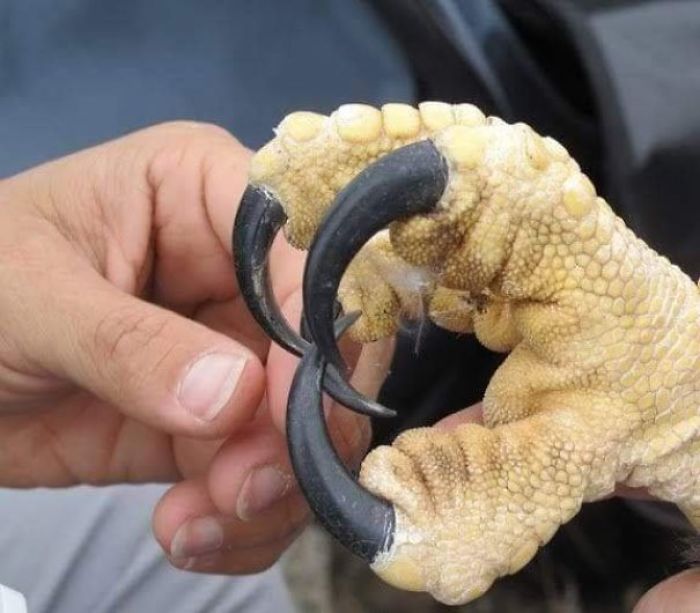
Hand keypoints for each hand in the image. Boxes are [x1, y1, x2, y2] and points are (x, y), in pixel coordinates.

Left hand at [0, 122, 387, 572]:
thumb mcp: (30, 299)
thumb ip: (129, 344)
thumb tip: (234, 395)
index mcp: (205, 196)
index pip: (303, 246)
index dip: (315, 324)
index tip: (285, 408)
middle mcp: (240, 274)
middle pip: (324, 348)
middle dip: (298, 428)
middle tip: (246, 488)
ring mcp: (235, 352)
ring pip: (305, 424)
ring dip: (272, 488)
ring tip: (198, 522)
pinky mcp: (218, 423)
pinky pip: (263, 473)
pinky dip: (244, 520)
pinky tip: (188, 534)